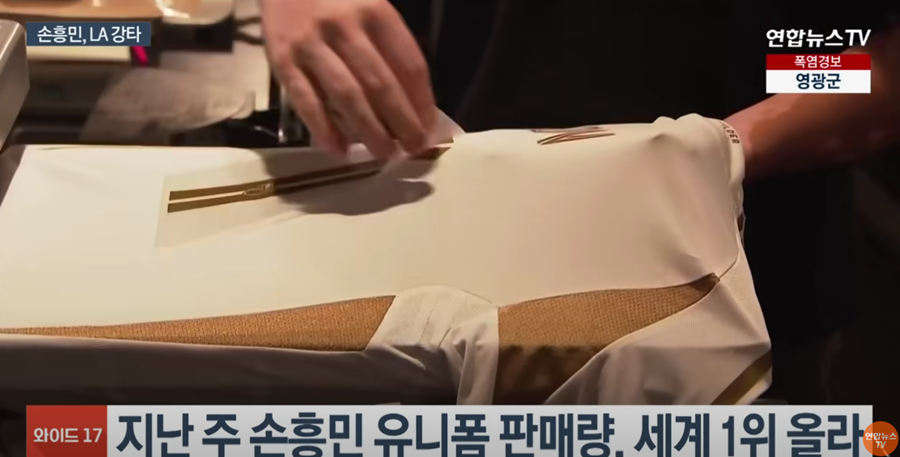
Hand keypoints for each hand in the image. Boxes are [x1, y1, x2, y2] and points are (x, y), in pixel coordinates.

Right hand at [261, 0, 436, 157]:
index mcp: (375, 11)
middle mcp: (344, 26)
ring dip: (370, 130)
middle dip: (402, 122)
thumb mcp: (370, 5)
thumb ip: (390, 47)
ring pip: (347, 95)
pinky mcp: (281, 59)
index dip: (422, 101)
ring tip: (385, 154)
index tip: (429, 127)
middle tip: (413, 149)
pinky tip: (339, 150)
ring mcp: (311, 43)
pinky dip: (324, 129)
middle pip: (381, 84)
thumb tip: (414, 103)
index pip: (409, 64)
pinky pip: (306, 100)